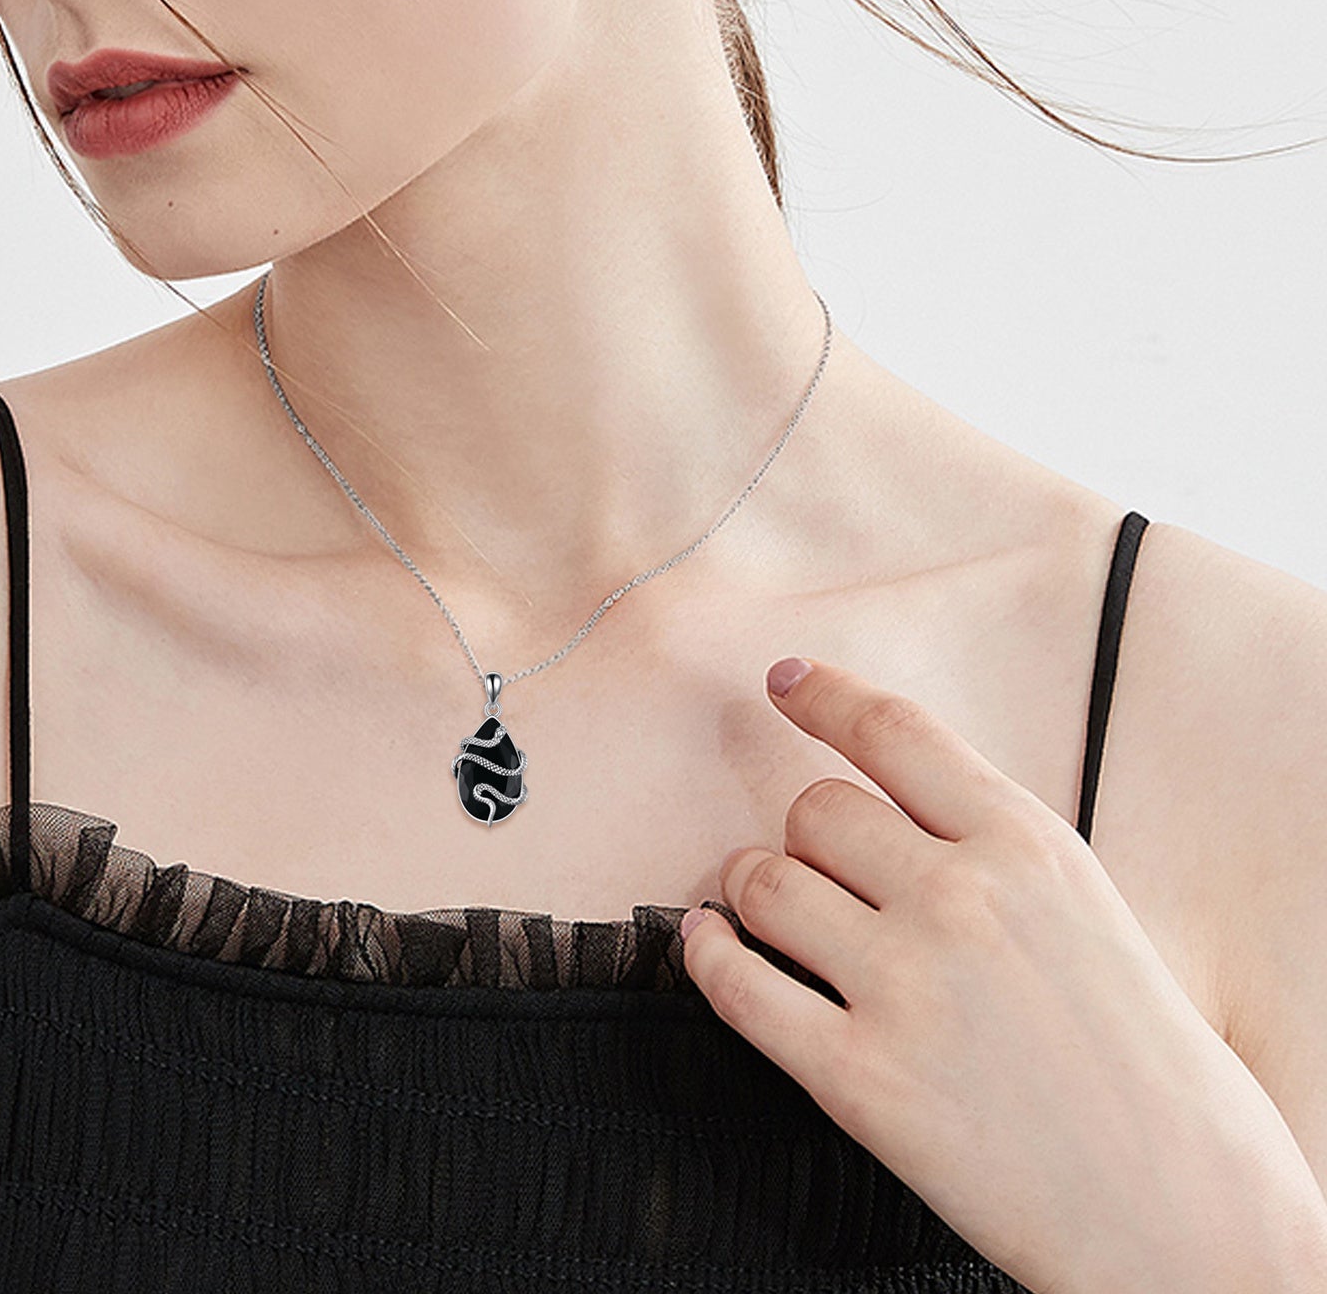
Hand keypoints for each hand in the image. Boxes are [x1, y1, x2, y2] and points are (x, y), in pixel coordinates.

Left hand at [680, 656, 1295, 1293]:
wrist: (1192, 1219)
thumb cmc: (1147, 1064)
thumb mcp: (1086, 909)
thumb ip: (988, 846)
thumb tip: (886, 805)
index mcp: (1028, 846)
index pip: (894, 731)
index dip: (824, 695)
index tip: (785, 680)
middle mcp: (961, 899)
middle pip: (816, 808)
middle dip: (802, 834)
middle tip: (810, 866)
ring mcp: (907, 988)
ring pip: (764, 880)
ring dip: (747, 889)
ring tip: (757, 909)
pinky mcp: (862, 1080)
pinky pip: (736, 986)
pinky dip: (707, 957)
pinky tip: (709, 948)